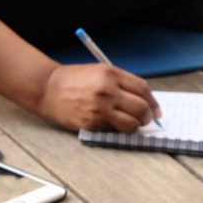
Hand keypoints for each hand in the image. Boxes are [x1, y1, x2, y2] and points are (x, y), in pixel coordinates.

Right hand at [36, 63, 161, 132]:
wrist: (46, 88)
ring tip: (131, 123)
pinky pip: (116, 130)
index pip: (143, 89)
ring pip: (132, 123)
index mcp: (110, 73)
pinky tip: (113, 124)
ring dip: (136, 125)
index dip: (153, 102)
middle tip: (146, 119)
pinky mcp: (93, 122)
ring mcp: (100, 107)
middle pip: (141, 107)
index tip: (156, 110)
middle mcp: (107, 90)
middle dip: (148, 116)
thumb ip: (122, 83)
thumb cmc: (74, 80)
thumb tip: (146, 101)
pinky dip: (119, 129)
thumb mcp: (99, 72)